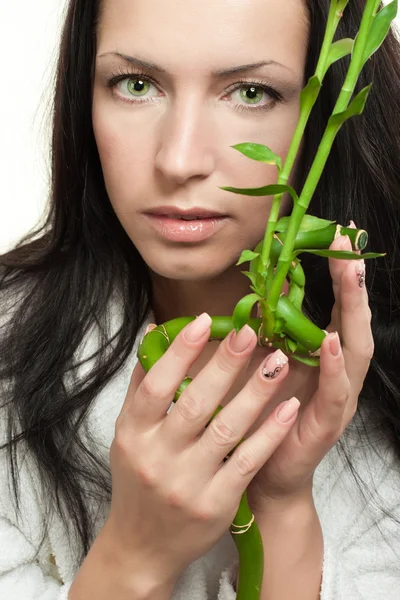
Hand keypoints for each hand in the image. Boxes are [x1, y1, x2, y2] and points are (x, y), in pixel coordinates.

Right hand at [105, 314, 301, 584]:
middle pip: (195, 403)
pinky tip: (289, 407)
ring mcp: (188, 483)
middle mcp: (157, 458)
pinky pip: (248, 461)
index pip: (156, 386)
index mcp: (132, 435)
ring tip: (278, 362)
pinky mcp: (217, 504)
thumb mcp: (128, 433)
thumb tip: (153, 332)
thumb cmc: (138, 479)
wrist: (144, 545)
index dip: (179, 351)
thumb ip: (141, 383)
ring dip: (256, 392)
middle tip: (251, 333)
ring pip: (227, 429)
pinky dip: (270, 433)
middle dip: (226, 365)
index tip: (204, 321)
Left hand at [246, 227, 373, 510]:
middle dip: (353, 281)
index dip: (340, 271)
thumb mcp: (261, 365)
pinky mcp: (327, 424)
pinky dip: (334, 366)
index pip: (338, 307)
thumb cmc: (260, 417)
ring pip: (355, 350)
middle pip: (354, 320)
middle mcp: (337, 373)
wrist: (260, 475)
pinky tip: (330, 341)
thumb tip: (255, 290)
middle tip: (350, 243)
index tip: (339, 234)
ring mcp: (338, 398)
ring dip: (352, 312)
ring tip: (350, 276)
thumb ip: (265, 332)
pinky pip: (336, 392)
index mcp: (322, 358)